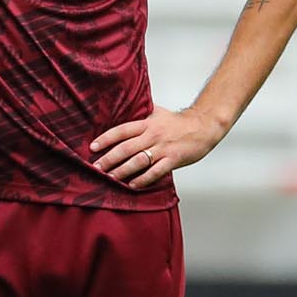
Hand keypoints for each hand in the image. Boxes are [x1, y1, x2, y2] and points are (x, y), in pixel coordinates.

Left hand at [90, 107, 228, 190]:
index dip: (106, 138)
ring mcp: (163, 148)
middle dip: (109, 158)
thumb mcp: (157, 113)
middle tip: (96, 167)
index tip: (93, 147)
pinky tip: (132, 184)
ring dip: (122, 170)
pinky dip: (143, 179)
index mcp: (147, 123)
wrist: (203, 126)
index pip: (122, 130)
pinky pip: (155, 171)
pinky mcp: (173, 159)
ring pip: (138, 161)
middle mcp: (153, 135)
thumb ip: (140, 114)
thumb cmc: (178, 122)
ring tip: (110, 178)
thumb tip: (123, 112)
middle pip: (126, 147)